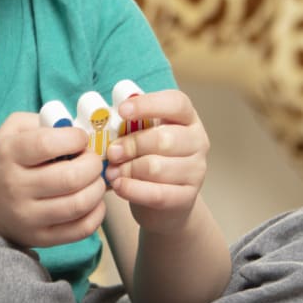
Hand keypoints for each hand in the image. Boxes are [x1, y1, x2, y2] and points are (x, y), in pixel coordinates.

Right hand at [0, 112, 107, 247]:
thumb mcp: (12, 130)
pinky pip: (81, 229)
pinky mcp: (40, 238)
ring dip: (98, 188)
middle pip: (70, 177)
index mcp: (7, 154)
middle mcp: (15, 187)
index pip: (48, 143)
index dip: (75, 138)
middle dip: (93, 164)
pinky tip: (92, 201)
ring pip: (79, 204)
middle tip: (92, 160)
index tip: (80, 138)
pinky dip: (97, 213)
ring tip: (94, 179)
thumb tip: (79, 128)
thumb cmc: (3, 162)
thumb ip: (44, 121)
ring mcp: (28, 216)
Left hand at [104, 89, 208, 232]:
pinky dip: (132, 189)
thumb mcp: (143, 134)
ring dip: (127, 169)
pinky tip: (119, 185)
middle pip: (163, 139)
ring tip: (111, 172)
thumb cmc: (149, 157)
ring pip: (156, 168)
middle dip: (131, 145)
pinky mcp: (188, 197)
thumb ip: (131, 125)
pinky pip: (157, 193)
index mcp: (187, 118)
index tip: (122, 110)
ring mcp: (197, 170)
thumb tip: (105, 119)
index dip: (148, 105)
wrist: (165, 198)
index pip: (175, 103)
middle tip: (111, 152)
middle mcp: (198, 141)